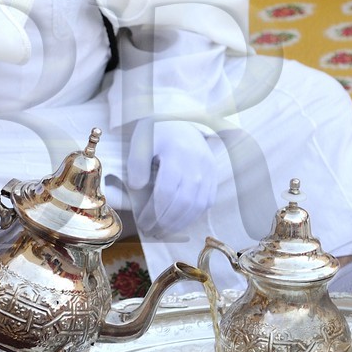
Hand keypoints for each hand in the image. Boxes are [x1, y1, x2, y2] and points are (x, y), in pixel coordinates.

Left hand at [127, 120, 216, 237]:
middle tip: (152, 231)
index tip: (142, 222)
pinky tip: (180, 221)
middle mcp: (196, 162)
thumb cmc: (158, 132)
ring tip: (164, 231)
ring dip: (180, 223)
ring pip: (197, 205)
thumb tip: (137, 187)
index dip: (153, 212)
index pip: (166, 191)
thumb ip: (137, 163)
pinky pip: (207, 202)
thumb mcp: (142, 141)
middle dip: (166, 222)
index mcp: (176, 152)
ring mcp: (208, 170)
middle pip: (182, 202)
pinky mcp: (214, 175)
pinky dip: (194, 215)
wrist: (182, 120)